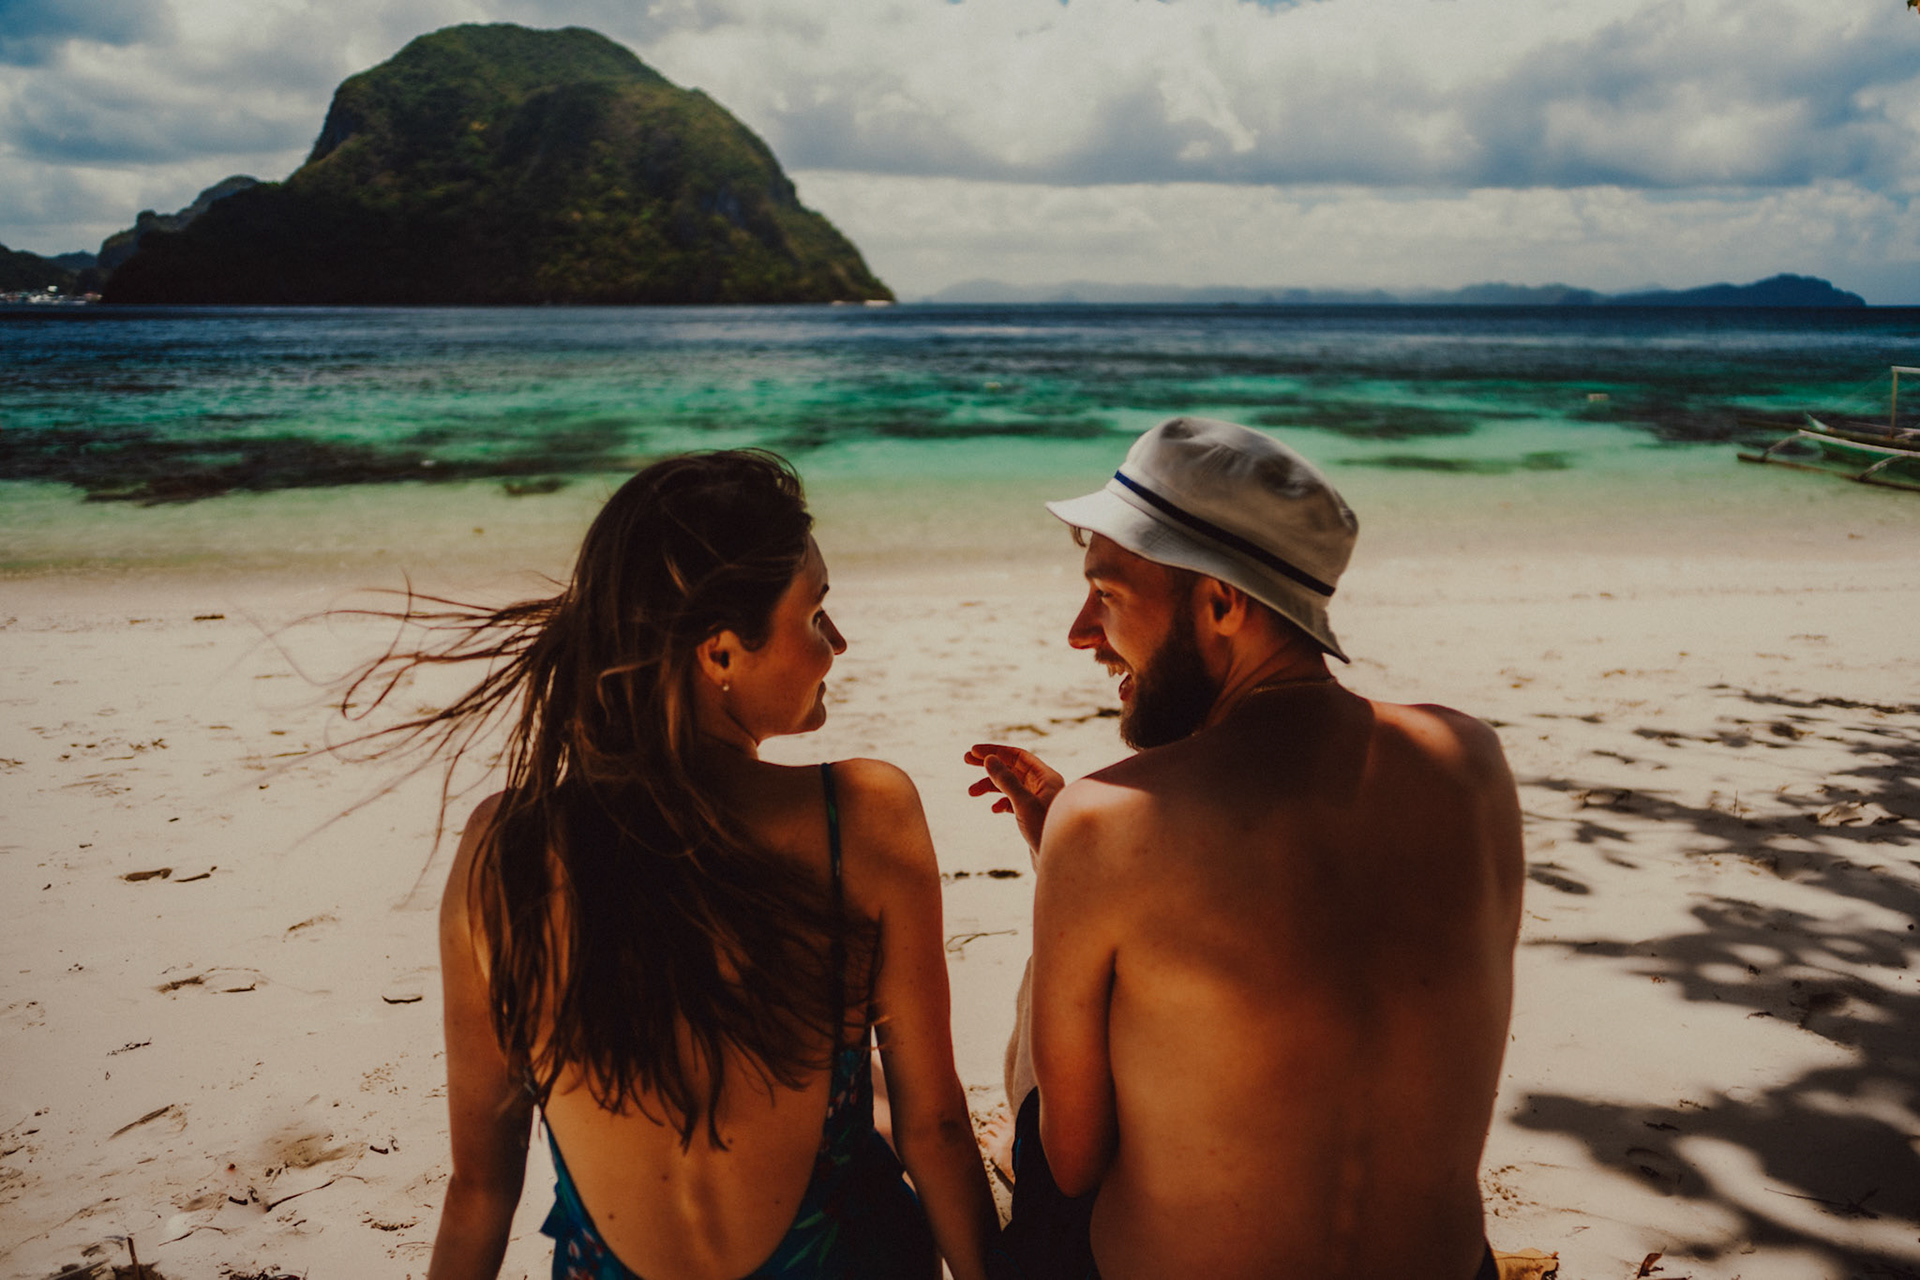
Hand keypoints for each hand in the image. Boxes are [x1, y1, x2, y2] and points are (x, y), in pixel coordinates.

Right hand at [964, 743, 1063, 857]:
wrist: (1058, 862)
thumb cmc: (1045, 831)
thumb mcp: (1023, 803)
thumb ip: (1006, 780)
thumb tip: (990, 759)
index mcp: (1046, 777)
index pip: (1017, 756)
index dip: (995, 751)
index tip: (973, 751)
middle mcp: (1044, 786)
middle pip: (1012, 768)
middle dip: (990, 765)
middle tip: (966, 760)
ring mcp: (1038, 801)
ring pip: (1010, 786)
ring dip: (990, 786)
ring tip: (971, 792)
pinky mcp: (1033, 816)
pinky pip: (1013, 802)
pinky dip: (1001, 802)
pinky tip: (993, 809)